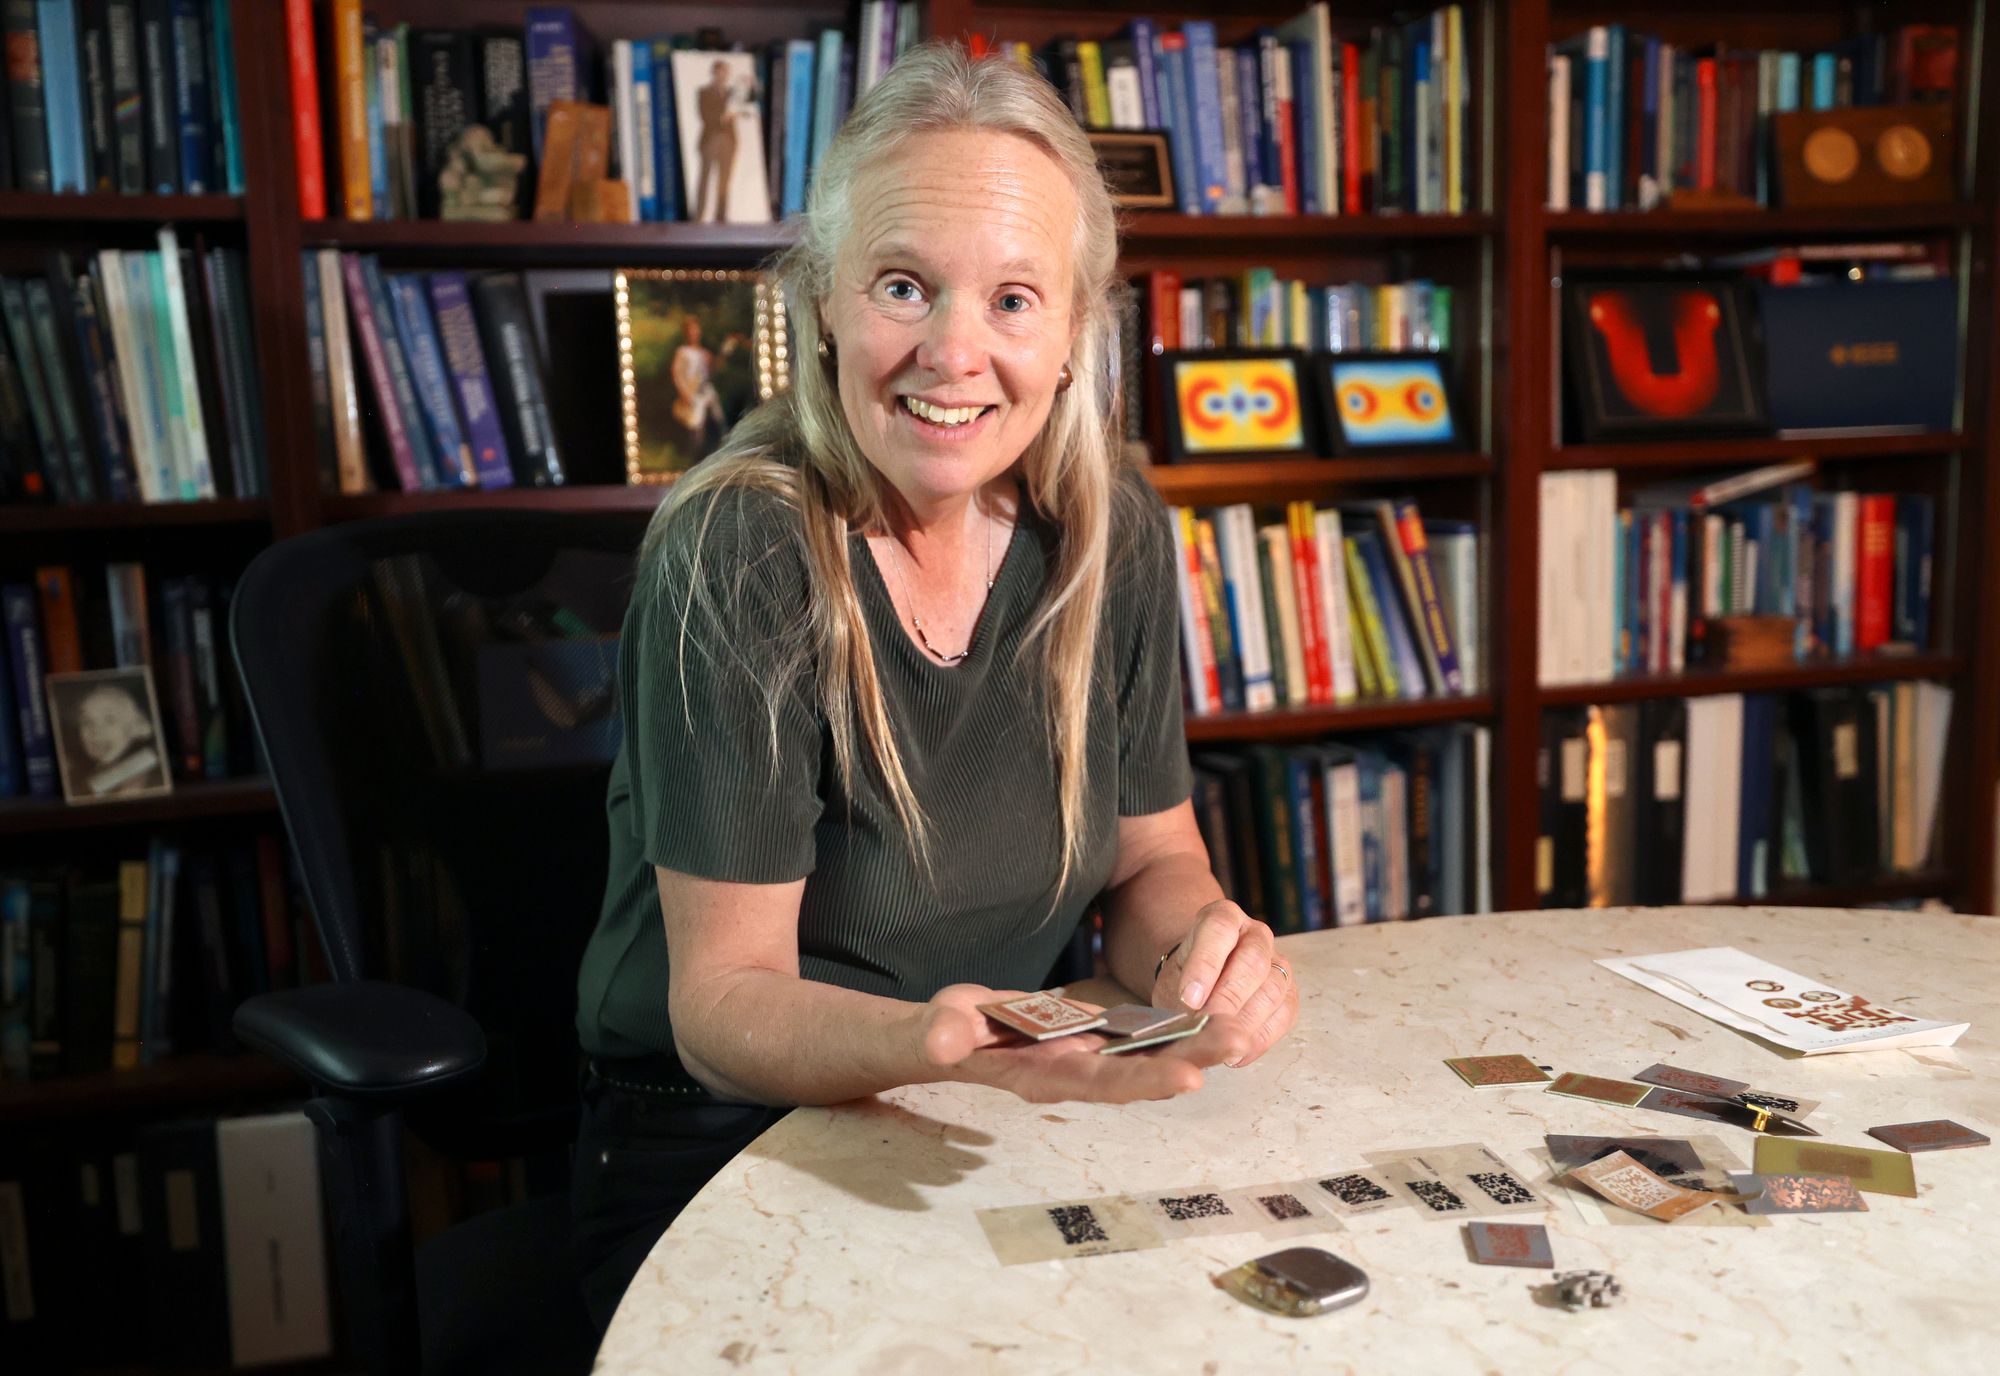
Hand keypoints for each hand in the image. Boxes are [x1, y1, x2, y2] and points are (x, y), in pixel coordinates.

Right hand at [912, 984, 1251, 1104]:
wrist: (943, 1040)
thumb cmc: (934, 1036)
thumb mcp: (933, 1031)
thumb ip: (939, 1037)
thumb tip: (942, 1041)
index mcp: (1038, 1077)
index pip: (1098, 1084)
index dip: (1143, 1081)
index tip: (1190, 1078)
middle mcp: (1071, 1073)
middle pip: (1138, 1072)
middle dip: (1189, 1060)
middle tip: (1240, 1042)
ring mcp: (1082, 1057)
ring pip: (1145, 1055)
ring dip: (1191, 1045)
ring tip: (1240, 1028)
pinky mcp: (1086, 1038)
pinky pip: (1135, 1037)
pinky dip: (1170, 1029)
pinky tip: (1205, 1016)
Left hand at [1152, 901, 1298, 1068]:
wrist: (1203, 980)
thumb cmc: (1186, 976)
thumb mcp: (1172, 979)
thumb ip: (1180, 997)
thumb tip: (1191, 1025)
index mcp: (1223, 917)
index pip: (1219, 929)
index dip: (1205, 964)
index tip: (1189, 998)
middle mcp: (1256, 934)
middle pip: (1252, 961)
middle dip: (1229, 998)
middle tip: (1208, 1025)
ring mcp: (1278, 962)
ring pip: (1272, 989)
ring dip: (1246, 1022)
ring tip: (1222, 1044)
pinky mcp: (1289, 992)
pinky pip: (1284, 1015)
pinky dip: (1261, 1038)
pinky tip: (1237, 1054)